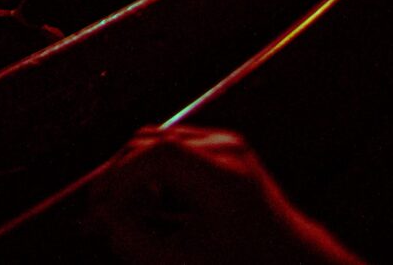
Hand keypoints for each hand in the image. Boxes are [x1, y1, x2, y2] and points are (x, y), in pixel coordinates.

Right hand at [83, 127, 366, 264]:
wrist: (292, 259)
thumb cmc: (247, 264)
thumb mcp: (190, 264)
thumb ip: (141, 245)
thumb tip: (104, 223)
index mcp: (223, 177)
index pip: (156, 154)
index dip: (120, 179)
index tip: (103, 210)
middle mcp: (226, 150)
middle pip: (151, 141)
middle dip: (119, 175)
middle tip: (99, 212)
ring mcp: (227, 145)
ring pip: (157, 140)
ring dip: (133, 172)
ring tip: (124, 211)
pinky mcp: (224, 149)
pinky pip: (173, 148)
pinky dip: (152, 170)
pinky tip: (148, 203)